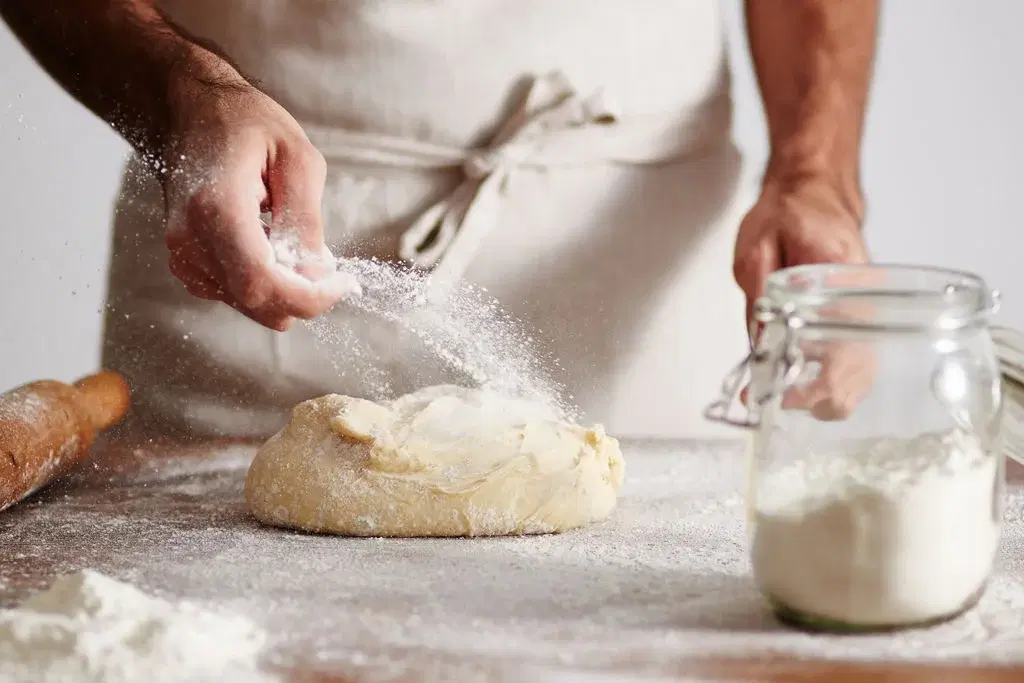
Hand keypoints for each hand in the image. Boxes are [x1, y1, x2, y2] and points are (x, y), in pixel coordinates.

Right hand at [161, 75, 352, 330]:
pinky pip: (235, 294)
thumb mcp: (297, 159)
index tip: (341, 282)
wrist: (189, 111)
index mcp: (216, 208)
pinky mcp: (186, 263)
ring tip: (291, 238)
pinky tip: (270, 244)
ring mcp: (183, 255)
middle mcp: (190, 239)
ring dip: (284, 287)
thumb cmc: (244, 124)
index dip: (308, 296)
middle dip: (303, 295)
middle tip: (329, 265)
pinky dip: (264, 282)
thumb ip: (306, 222)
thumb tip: (316, 275)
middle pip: (257, 302)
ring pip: (249, 303)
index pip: (262, 282)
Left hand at [733, 176, 873, 419]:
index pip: (843, 346)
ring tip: (783, 397)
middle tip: (776, 402)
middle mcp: (864, 300)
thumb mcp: (757, 248)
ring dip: (827, 396)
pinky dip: (832, 382)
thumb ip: (757, 295)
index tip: (777, 394)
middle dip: (821, 400)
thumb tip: (757, 346)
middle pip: (861, 374)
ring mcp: (868, 312)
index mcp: (840, 278)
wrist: (813, 192)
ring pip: (863, 376)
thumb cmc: (787, 213)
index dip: (814, 384)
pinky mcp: (860, 319)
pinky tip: (801, 385)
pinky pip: (856, 363)